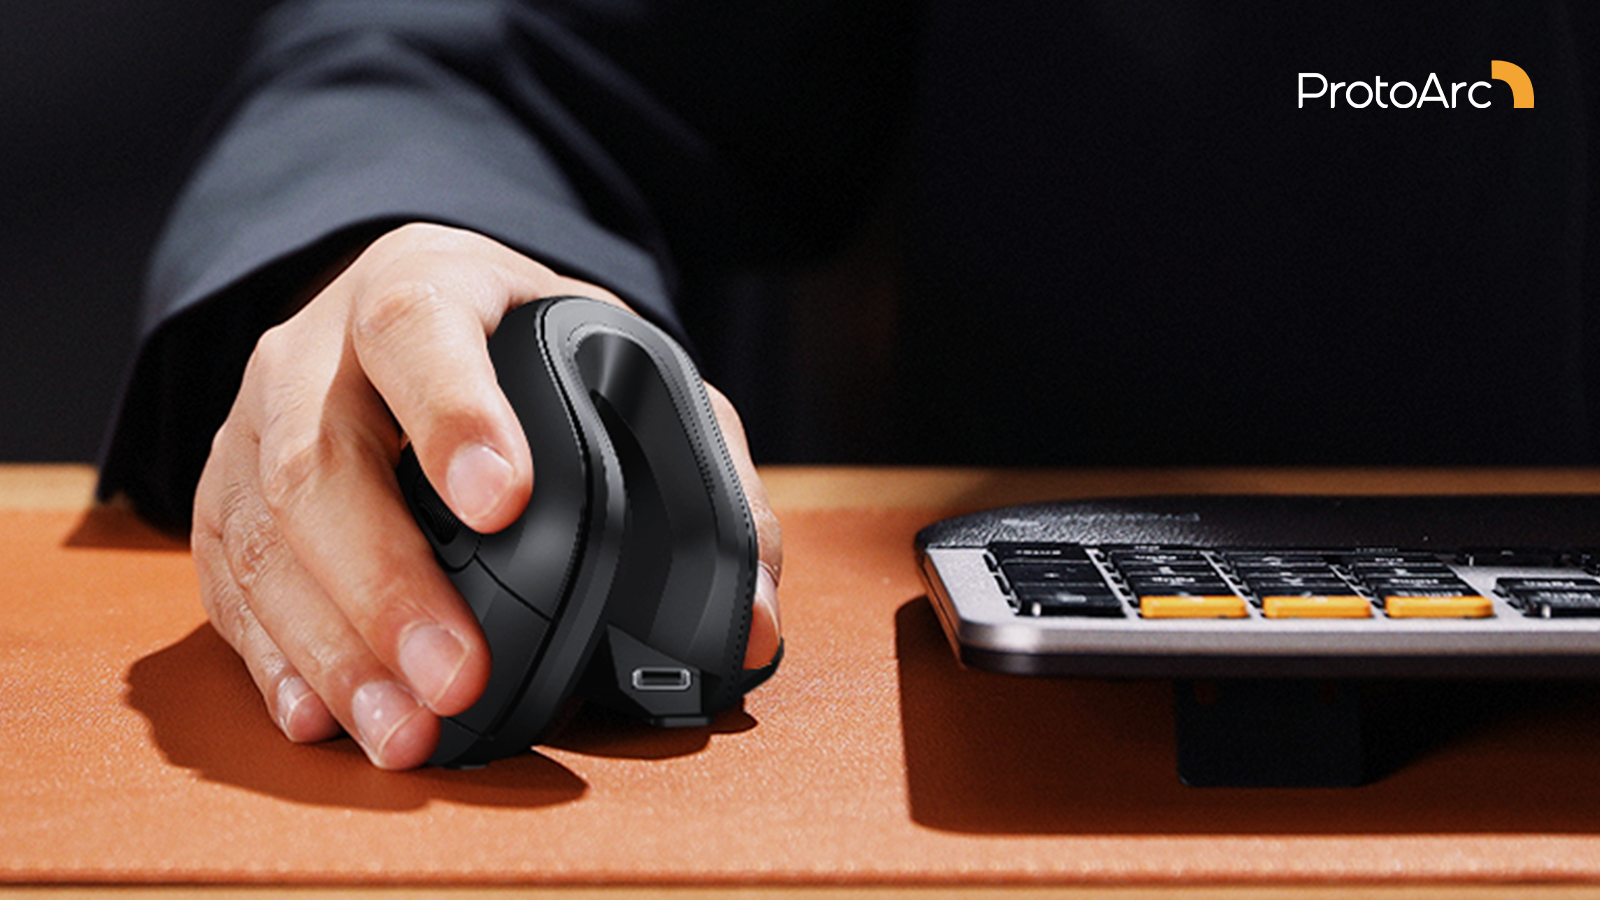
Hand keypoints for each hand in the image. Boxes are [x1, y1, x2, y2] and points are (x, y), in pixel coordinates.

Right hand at [191, 223, 781, 768]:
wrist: (412, 317)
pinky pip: (229, 581)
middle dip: (388, 582)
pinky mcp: (227, 496)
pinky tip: (324, 716)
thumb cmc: (526, 352)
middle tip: (461, 675)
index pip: (418, 330)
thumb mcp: (624, 368)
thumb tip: (751, 618)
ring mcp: (258, 423)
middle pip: (320, 458)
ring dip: (334, 647)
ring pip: (263, 535)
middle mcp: (319, 349)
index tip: (503, 501)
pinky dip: (275, 657)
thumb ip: (704, 475)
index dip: (454, 414)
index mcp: (427, 286)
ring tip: (405, 731)